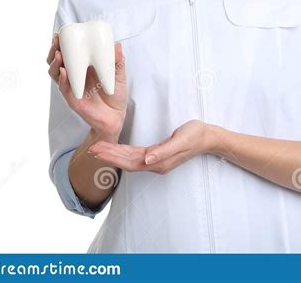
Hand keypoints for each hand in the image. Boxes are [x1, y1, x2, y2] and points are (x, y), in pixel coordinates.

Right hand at [46, 33, 126, 136]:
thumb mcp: (118, 74)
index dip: (61, 44)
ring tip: (59, 55)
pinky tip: (64, 72)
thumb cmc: (115, 94)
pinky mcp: (73, 99)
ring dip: (55, 63)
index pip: (67, 53)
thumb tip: (117, 44)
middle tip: (57, 42)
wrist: (116, 116)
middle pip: (56, 62)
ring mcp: (72, 87)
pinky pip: (65, 89)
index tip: (60, 34)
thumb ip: (117, 61)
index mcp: (83, 67)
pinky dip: (63, 79)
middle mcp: (74, 76)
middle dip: (53, 51)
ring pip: (56, 74)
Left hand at [88, 120, 211, 174]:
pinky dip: (124, 153)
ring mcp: (157, 161)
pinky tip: (117, 150)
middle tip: (92, 149)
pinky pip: (136, 156)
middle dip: (109, 155)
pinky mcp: (158, 155)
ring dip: (114, 155)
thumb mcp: (181, 140)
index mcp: (158, 162)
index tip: (98, 150)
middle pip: (127, 162)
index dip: (113, 156)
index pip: (130, 161)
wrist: (208, 137)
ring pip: (130, 160)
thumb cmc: (196, 135)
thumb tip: (147, 160)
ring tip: (99, 149)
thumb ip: (163, 151)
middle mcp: (155, 164)